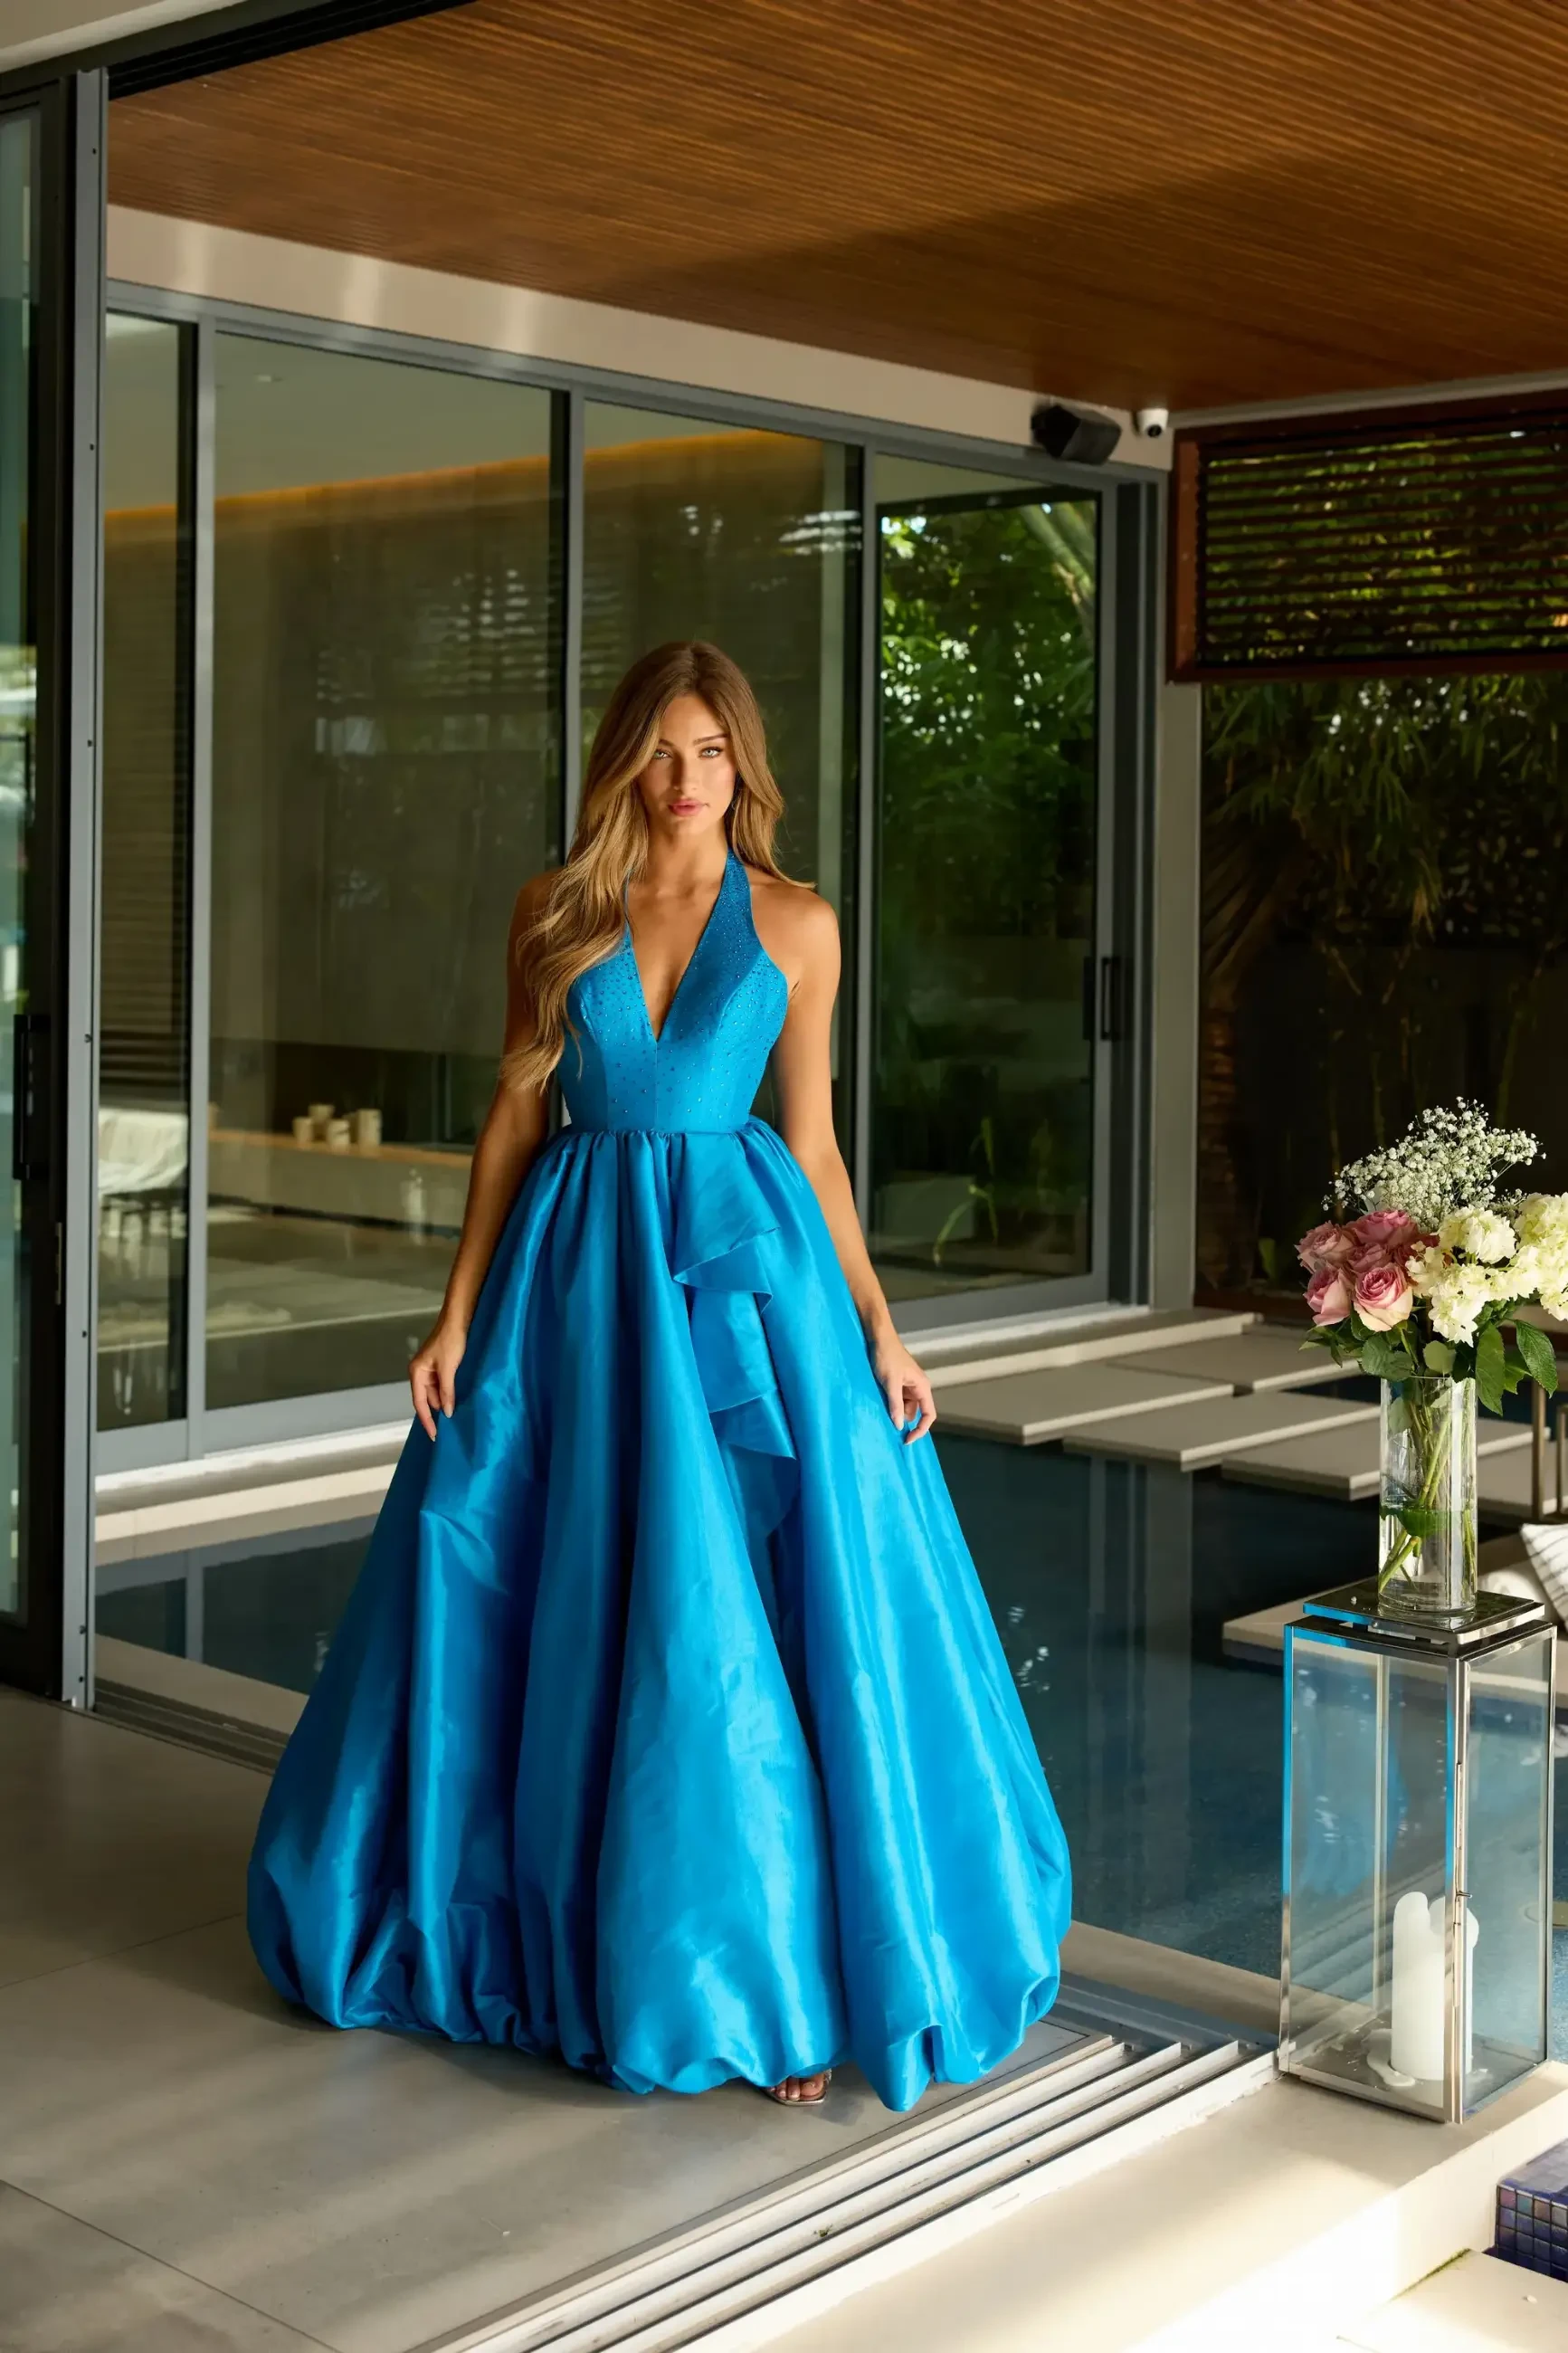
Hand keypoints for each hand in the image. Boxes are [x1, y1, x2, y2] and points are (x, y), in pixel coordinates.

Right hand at [410, 1316, 466, 1439]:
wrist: (458, 1319)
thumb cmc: (450, 1341)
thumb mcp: (448, 1368)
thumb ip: (446, 1391)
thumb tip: (446, 1412)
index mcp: (416, 1373)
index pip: (420, 1403)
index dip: (426, 1420)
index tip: (434, 1435)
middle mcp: (420, 1373)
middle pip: (428, 1399)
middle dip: (437, 1412)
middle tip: (448, 1429)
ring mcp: (431, 1369)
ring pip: (436, 1392)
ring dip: (445, 1402)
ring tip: (456, 1416)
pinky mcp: (441, 1366)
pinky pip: (443, 1385)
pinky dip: (449, 1393)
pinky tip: (457, 1400)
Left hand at [870, 1327, 936, 1442]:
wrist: (878, 1337)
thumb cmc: (886, 1356)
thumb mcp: (890, 1382)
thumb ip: (895, 1405)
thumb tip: (899, 1426)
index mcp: (922, 1387)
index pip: (929, 1414)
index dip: (921, 1429)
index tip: (907, 1439)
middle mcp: (918, 1387)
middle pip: (915, 1412)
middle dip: (903, 1420)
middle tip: (887, 1427)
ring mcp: (907, 1385)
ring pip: (904, 1406)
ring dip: (895, 1411)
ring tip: (880, 1411)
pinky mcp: (898, 1382)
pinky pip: (897, 1399)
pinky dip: (890, 1403)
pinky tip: (879, 1403)